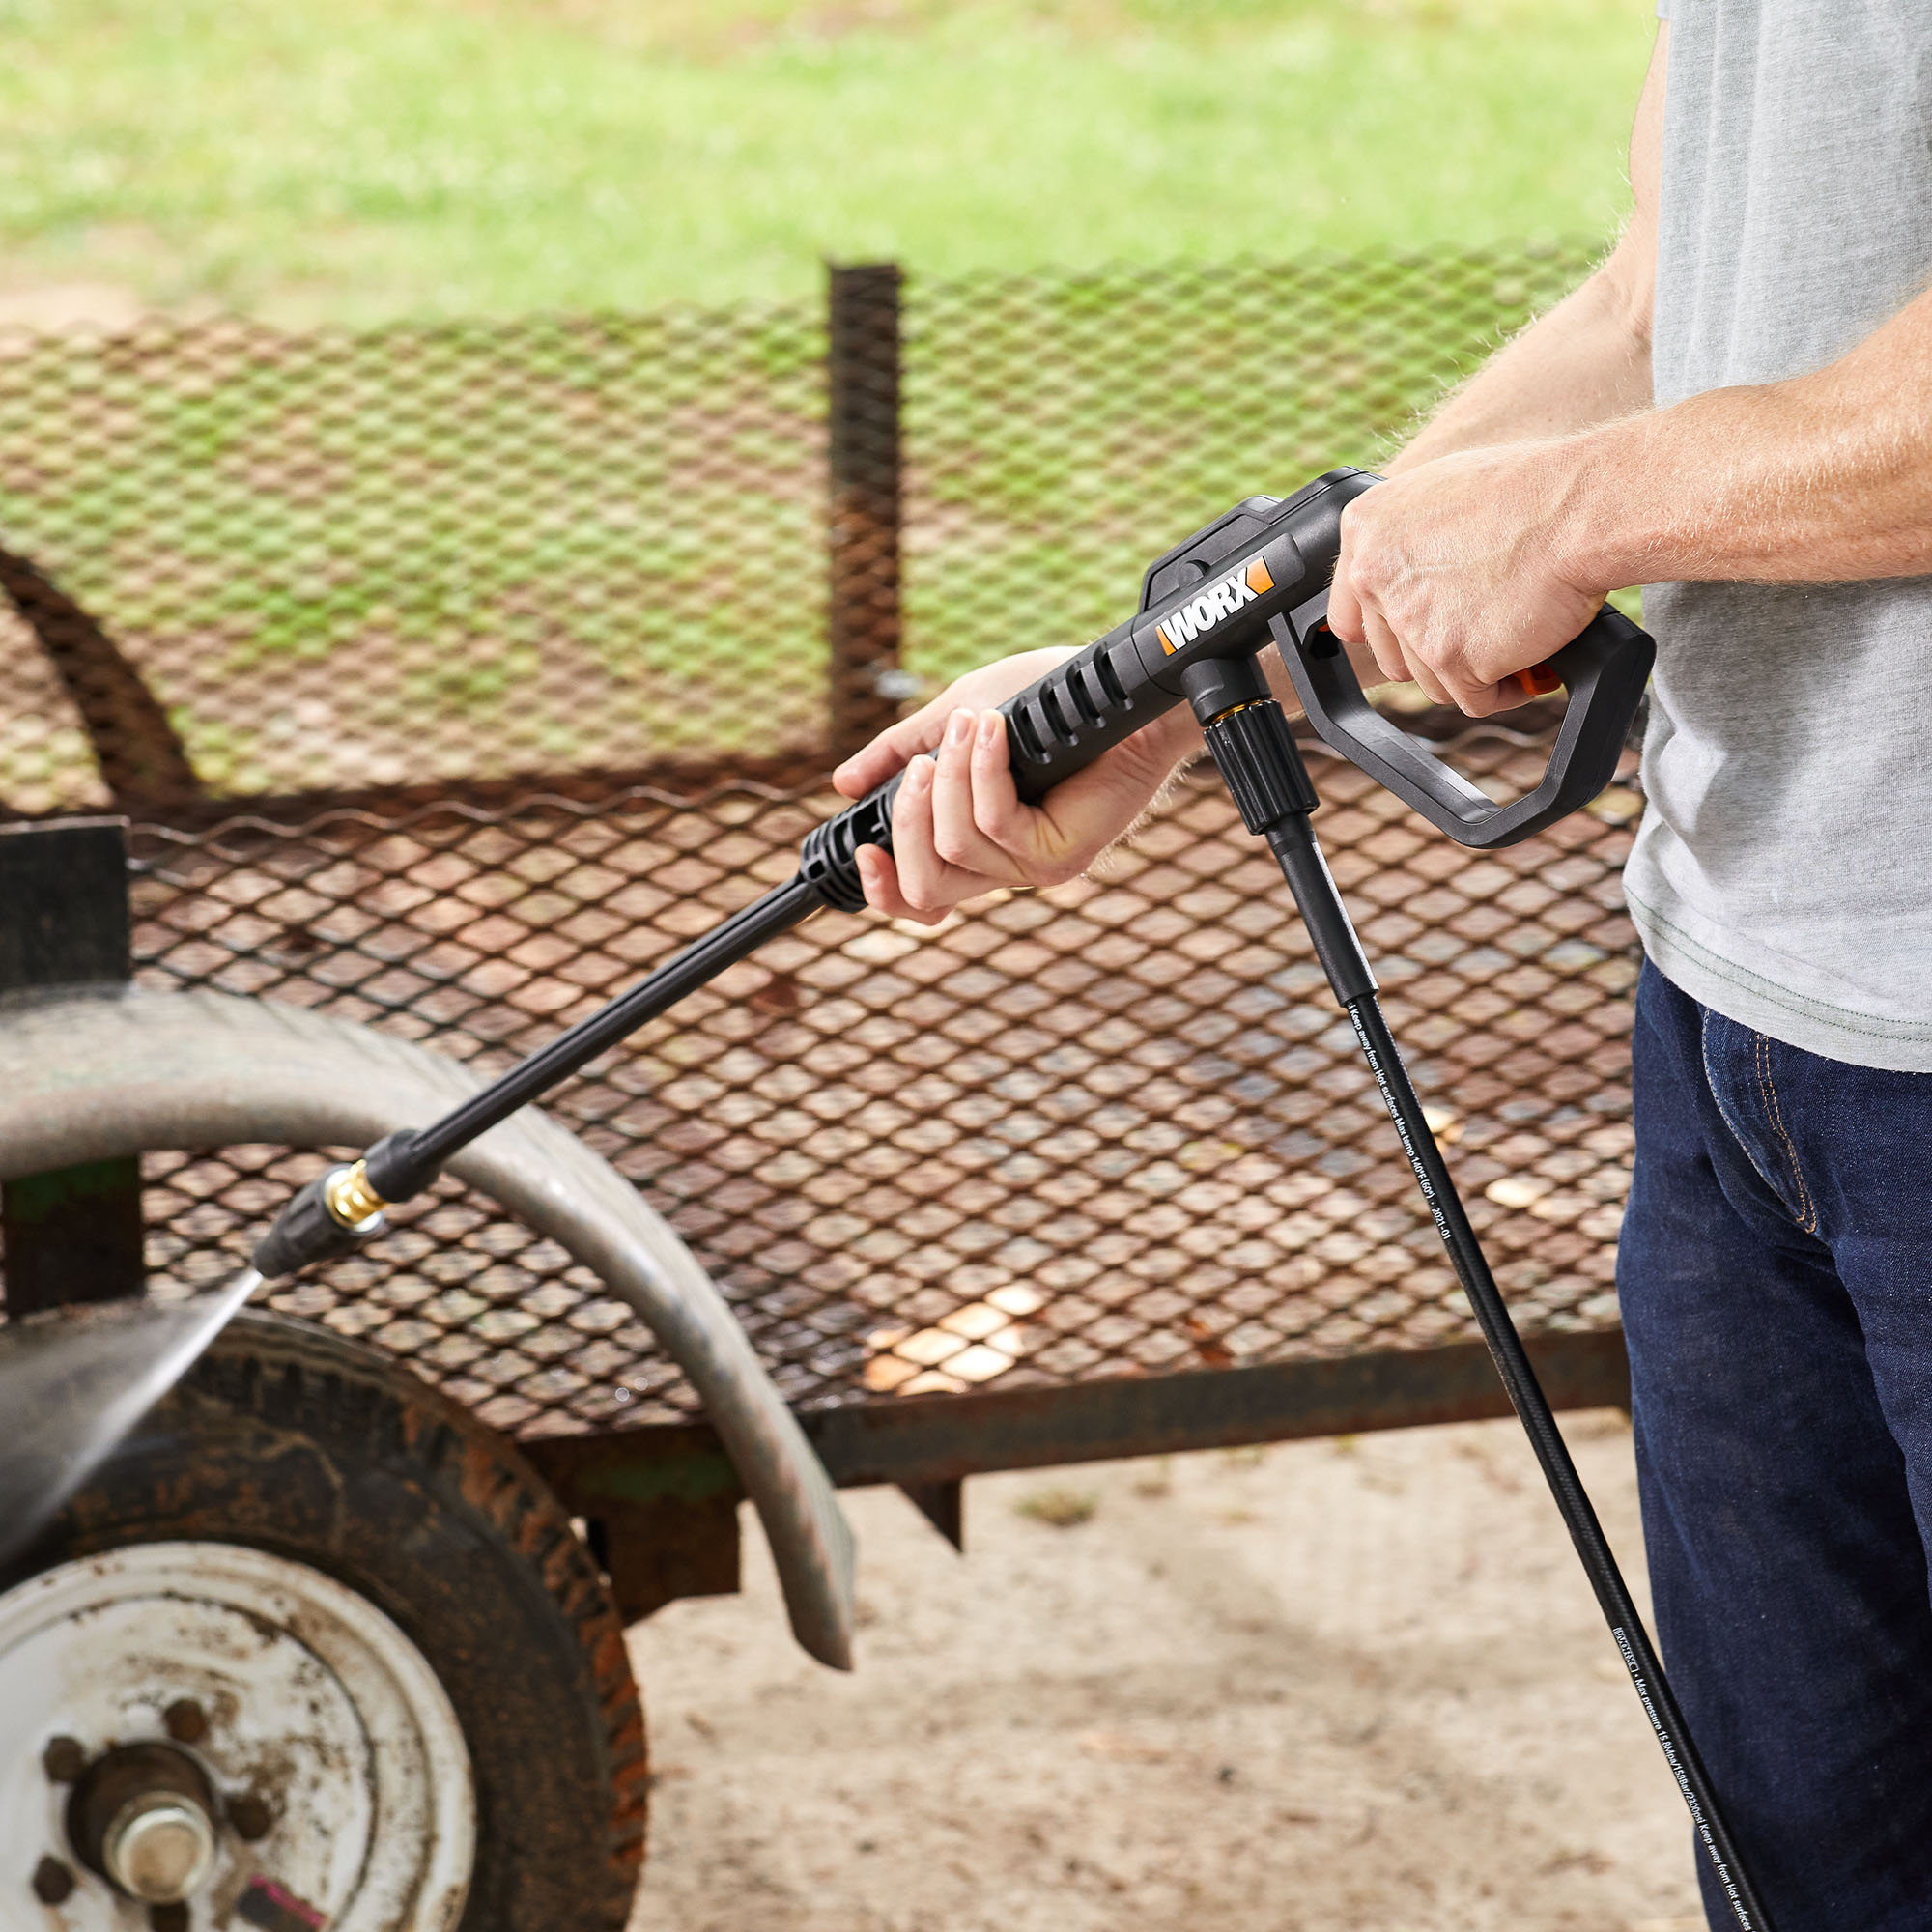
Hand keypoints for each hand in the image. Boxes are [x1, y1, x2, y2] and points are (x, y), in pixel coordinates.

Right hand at [831, 649, 1199, 924]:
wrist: (1113, 691)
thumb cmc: (1045, 702)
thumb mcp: (952, 719)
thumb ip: (899, 753)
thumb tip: (842, 784)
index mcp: (975, 847)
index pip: (919, 901)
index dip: (882, 889)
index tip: (863, 850)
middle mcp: (1002, 869)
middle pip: (924, 891)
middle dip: (907, 821)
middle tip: (922, 765)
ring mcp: (1033, 868)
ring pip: (955, 849)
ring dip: (951, 778)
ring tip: (970, 724)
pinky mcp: (1062, 855)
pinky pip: (997, 825)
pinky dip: (985, 773)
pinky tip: (993, 732)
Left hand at [1326, 444, 1605, 715]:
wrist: (1580, 509)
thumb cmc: (1530, 494)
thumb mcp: (1440, 493)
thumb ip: (1403, 542)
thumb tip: (1394, 581)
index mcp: (1365, 530)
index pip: (1350, 613)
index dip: (1390, 631)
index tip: (1418, 636)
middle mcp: (1376, 575)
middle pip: (1395, 654)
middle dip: (1439, 652)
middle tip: (1485, 630)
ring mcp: (1411, 620)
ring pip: (1432, 681)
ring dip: (1474, 672)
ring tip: (1516, 638)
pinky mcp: (1451, 657)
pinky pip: (1472, 699)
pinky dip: (1503, 690)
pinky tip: (1530, 662)